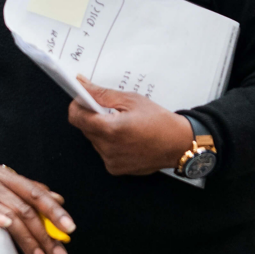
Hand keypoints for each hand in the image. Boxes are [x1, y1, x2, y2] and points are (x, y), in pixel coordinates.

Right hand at [0, 165, 75, 253]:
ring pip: (10, 215)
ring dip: (28, 239)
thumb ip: (30, 193)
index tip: (69, 228)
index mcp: (8, 176)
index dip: (54, 210)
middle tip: (58, 253)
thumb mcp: (5, 187)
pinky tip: (8, 228)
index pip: (36, 193)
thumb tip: (58, 199)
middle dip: (45, 234)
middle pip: (26, 208)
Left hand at [68, 76, 192, 175]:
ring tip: (121, 123)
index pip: (76, 117)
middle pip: (84, 128)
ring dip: (100, 129)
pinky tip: (125, 137)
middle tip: (109, 109)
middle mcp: (107, 149)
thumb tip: (81, 85)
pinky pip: (103, 151)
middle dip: (92, 116)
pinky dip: (108, 142)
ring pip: (93, 140)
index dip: (78, 105)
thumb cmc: (158, 120)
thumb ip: (102, 94)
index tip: (85, 98)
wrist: (178, 144)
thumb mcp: (130, 100)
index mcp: (110, 130)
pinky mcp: (116, 169)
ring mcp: (111, 161)